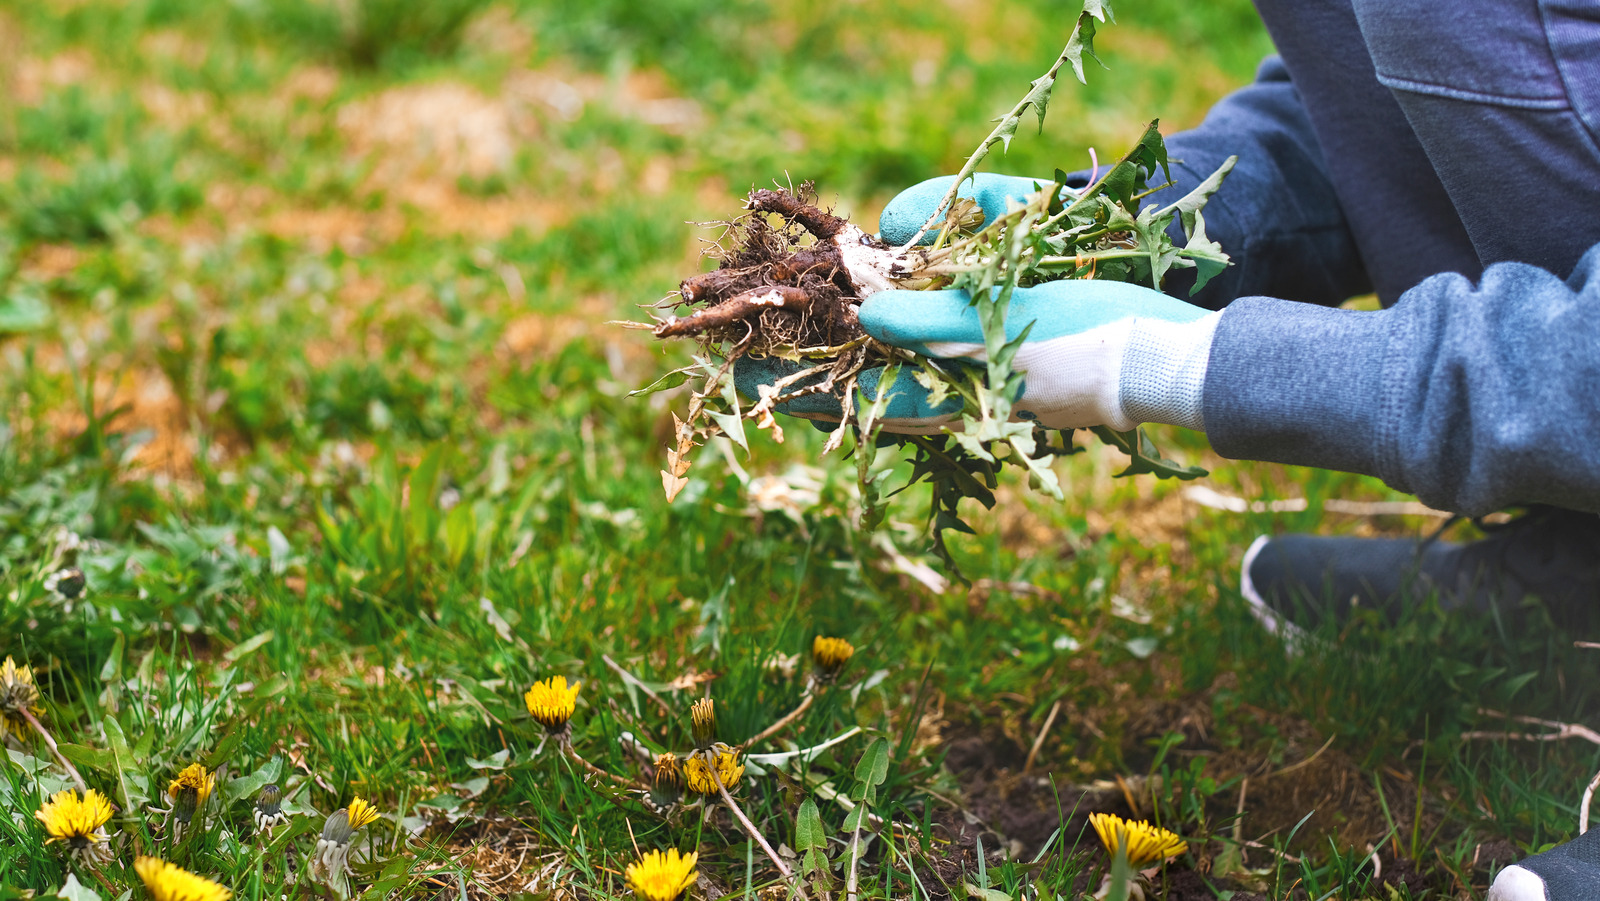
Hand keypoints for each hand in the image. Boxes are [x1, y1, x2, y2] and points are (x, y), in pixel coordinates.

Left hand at [731, 174, 1219, 434]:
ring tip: (794, 344)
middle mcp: (949, 392)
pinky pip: (924, 360)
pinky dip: (890, 346)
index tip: (736, 369)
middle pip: (856, 386)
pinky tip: (875, 330)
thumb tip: (867, 312)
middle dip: (805, 369)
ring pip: (886, 373)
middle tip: (747, 354)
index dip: (791, 381)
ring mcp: (971, 380)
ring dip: (841, 358)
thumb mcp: (1006, 323)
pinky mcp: (996, 361)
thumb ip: (933, 318)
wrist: (1165, 359)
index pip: (848, 392)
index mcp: (946, 392)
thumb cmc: (1089, 340)